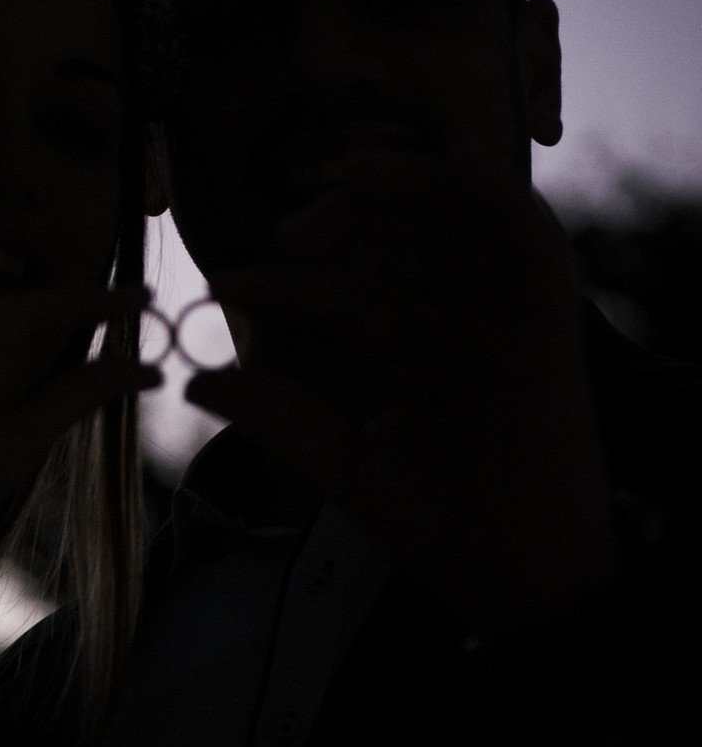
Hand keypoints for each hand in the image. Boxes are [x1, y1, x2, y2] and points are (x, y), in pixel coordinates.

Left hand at [186, 145, 617, 635]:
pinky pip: (536, 244)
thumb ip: (277, 416)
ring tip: (349, 178)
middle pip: (409, 242)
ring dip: (412, 189)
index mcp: (422, 354)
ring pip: (467, 223)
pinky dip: (500, 198)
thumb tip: (194, 380)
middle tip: (288, 231)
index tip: (225, 284)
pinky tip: (458, 162)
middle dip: (348, 222)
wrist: (509, 584)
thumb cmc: (439, 530)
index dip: (288, 285)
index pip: (348, 297)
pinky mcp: (551, 331)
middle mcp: (465, 327)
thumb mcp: (341, 462)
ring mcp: (508, 324)